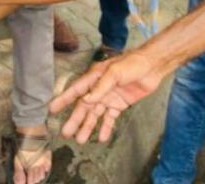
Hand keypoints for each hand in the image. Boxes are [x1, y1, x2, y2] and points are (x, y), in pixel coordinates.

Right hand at [49, 50, 165, 142]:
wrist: (152, 66)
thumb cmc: (132, 64)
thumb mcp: (115, 72)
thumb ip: (101, 87)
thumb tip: (86, 100)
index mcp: (94, 77)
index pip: (76, 90)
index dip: (64, 99)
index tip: (52, 109)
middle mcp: (99, 88)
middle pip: (84, 106)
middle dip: (75, 120)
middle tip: (65, 133)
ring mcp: (109, 97)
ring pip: (95, 115)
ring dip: (88, 126)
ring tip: (80, 140)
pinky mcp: (119, 104)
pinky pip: (110, 118)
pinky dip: (106, 127)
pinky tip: (102, 138)